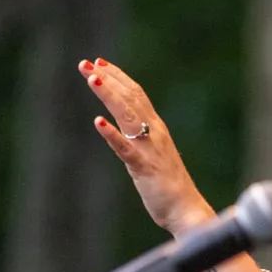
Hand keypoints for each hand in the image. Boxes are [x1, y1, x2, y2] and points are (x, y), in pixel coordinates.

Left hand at [79, 57, 216, 234]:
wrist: (186, 209)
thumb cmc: (170, 186)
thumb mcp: (154, 154)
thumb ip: (141, 139)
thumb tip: (123, 129)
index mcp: (157, 128)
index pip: (137, 95)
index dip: (118, 77)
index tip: (99, 63)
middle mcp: (155, 133)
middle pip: (131, 98)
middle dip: (108, 79)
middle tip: (86, 63)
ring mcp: (149, 149)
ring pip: (127, 116)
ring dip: (109, 96)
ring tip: (92, 79)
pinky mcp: (143, 167)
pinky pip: (125, 148)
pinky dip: (111, 134)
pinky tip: (98, 121)